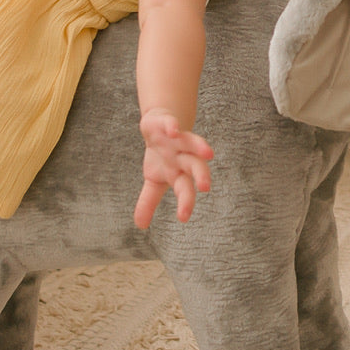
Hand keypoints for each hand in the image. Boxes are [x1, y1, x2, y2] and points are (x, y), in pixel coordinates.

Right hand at [134, 108, 213, 228]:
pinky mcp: (168, 123)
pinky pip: (171, 124)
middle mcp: (182, 157)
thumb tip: (140, 226)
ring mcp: (177, 139)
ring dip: (199, 147)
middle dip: (201, 176)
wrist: (162, 126)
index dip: (185, 202)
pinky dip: (172, 126)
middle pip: (195, 166)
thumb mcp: (153, 180)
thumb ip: (148, 202)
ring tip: (208, 153)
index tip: (183, 218)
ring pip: (191, 143)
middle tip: (206, 187)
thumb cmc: (161, 158)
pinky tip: (173, 130)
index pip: (184, 189)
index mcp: (178, 173)